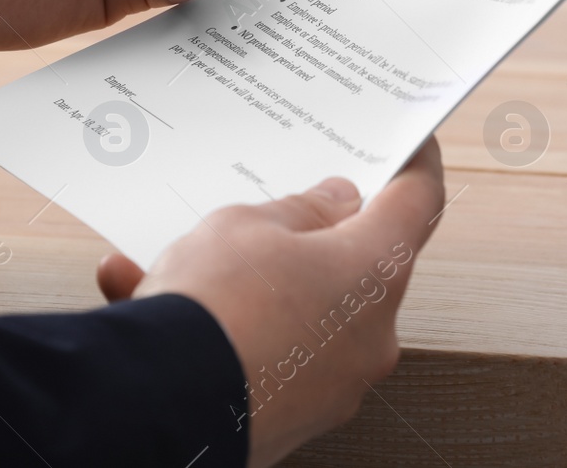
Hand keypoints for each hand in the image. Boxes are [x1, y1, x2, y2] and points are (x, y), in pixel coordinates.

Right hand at [96, 138, 445, 467]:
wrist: (161, 411)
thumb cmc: (213, 309)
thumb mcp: (247, 226)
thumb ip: (299, 210)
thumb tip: (335, 206)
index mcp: (374, 273)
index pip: (417, 203)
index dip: (413, 165)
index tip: (410, 146)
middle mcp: (369, 336)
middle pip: (356, 266)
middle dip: (312, 238)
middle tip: (271, 210)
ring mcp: (333, 385)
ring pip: (300, 313)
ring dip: (249, 286)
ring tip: (179, 263)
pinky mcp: (290, 419)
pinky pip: (263, 357)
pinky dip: (223, 332)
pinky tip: (150, 298)